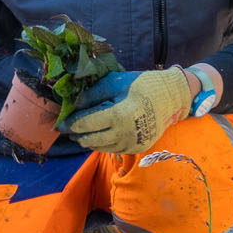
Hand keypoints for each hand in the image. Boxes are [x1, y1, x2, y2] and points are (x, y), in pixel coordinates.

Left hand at [63, 64, 222, 154]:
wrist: (173, 96)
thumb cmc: (143, 85)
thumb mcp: (115, 83)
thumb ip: (92, 95)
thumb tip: (72, 105)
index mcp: (119, 115)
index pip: (85, 125)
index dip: (69, 124)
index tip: (59, 124)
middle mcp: (125, 134)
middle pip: (90, 140)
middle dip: (76, 135)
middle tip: (67, 129)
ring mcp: (132, 144)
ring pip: (100, 148)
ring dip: (88, 141)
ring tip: (80, 133)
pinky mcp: (137, 148)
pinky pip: (112, 149)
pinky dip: (102, 144)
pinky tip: (98, 136)